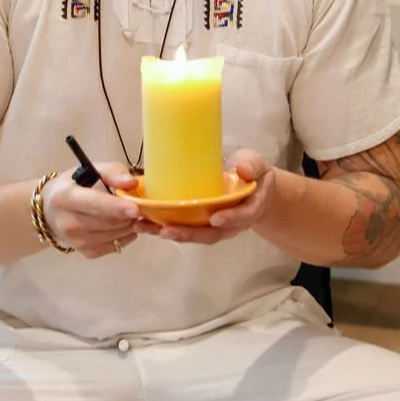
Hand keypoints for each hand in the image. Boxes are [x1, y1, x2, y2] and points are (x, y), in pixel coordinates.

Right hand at [41, 162, 145, 258]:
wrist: (51, 210)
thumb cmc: (75, 185)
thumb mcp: (90, 170)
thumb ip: (112, 172)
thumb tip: (132, 183)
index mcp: (66, 197)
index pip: (94, 204)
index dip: (116, 207)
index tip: (136, 209)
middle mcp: (68, 222)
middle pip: (109, 222)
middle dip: (129, 215)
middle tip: (138, 205)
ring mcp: (76, 241)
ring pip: (115, 234)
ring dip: (129, 224)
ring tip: (129, 213)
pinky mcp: (86, 252)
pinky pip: (115, 246)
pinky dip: (126, 235)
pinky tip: (122, 225)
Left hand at [152, 149, 275, 244]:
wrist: (253, 188)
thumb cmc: (252, 174)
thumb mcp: (255, 165)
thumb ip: (250, 166)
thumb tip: (242, 170)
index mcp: (248, 209)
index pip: (241, 216)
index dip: (229, 218)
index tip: (215, 218)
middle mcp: (231, 223)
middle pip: (211, 234)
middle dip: (188, 234)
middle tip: (166, 231)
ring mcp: (214, 227)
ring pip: (194, 235)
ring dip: (170, 234)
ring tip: (146, 228)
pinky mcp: (200, 224)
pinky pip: (184, 229)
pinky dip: (164, 228)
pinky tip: (143, 224)